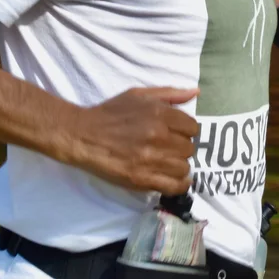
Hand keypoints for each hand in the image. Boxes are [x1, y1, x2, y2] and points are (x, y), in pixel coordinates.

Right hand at [67, 87, 199, 193]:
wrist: (83, 135)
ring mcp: (151, 159)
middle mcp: (159, 136)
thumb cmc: (111, 113)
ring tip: (166, 162)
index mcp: (160, 114)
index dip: (186, 131)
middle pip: (189, 148)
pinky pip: (174, 186)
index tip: (176, 133)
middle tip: (168, 148)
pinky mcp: (142, 179)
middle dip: (181, 148)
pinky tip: (174, 180)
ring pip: (184, 167)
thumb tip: (196, 92)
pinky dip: (179, 184)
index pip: (192, 128)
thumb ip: (170, 94)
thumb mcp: (139, 95)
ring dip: (178, 165)